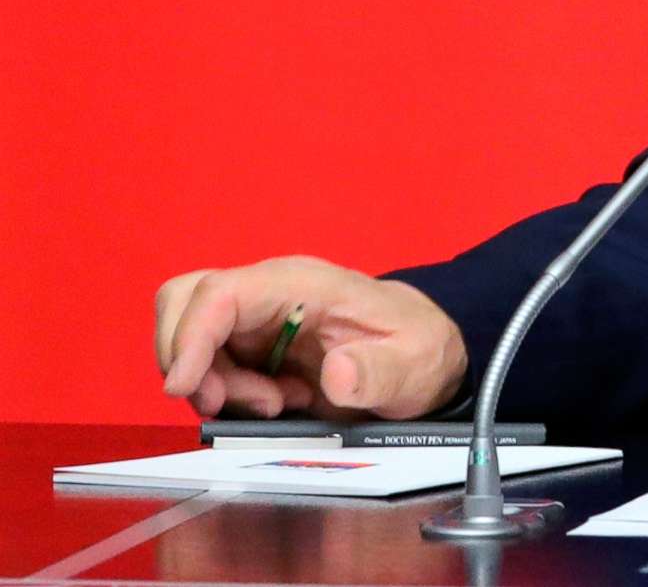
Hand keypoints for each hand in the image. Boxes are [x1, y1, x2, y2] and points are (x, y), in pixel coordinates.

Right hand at [153, 256, 467, 419]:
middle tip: (229, 402)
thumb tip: (337, 373)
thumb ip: (378, 372)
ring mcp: (257, 317)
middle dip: (188, 359)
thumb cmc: (416, 348)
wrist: (420, 352)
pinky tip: (278, 403)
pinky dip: (226, 392)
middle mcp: (271, 292)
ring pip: (190, 338)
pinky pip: (208, 365)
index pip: (221, 293)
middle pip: (184, 301)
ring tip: (277, 404)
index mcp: (304, 284)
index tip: (185, 387)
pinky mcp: (251, 344)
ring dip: (214, 384)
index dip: (190, 336)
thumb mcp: (412, 366)